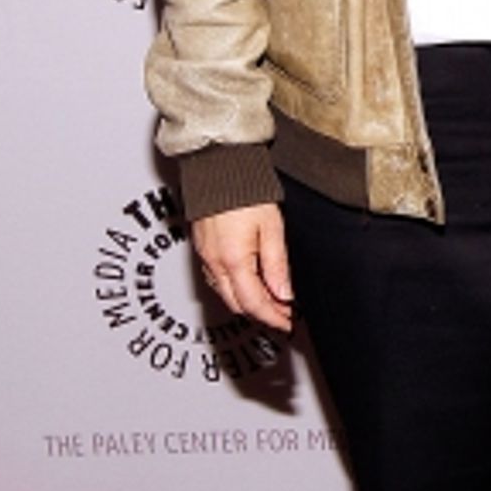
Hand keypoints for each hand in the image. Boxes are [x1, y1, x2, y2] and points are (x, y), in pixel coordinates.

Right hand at [190, 202, 294, 331]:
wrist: (217, 167)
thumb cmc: (243, 190)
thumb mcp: (271, 228)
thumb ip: (277, 265)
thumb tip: (284, 294)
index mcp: (234, 260)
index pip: (255, 303)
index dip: (274, 317)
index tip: (288, 323)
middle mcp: (215, 262)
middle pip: (238, 304)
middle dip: (262, 314)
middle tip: (283, 315)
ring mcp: (206, 256)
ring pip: (226, 294)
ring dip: (248, 303)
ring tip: (271, 301)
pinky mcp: (202, 248)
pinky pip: (217, 280)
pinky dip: (235, 289)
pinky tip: (249, 283)